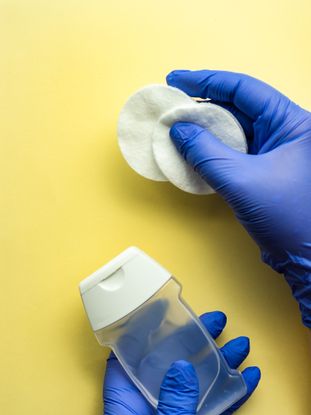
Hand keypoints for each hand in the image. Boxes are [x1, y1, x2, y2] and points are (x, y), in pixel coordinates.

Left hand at [103, 311, 259, 414]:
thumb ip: (172, 406)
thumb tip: (177, 367)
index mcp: (126, 407)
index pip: (127, 357)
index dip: (142, 330)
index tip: (161, 310)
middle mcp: (147, 409)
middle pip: (167, 363)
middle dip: (192, 340)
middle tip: (214, 321)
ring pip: (194, 383)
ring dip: (218, 363)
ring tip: (239, 344)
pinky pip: (211, 409)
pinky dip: (230, 394)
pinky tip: (248, 379)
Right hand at [166, 69, 310, 327]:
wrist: (305, 259)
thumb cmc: (289, 219)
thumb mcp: (241, 181)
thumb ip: (206, 152)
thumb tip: (178, 130)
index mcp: (293, 123)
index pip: (245, 89)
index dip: (207, 81)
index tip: (177, 80)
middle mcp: (286, 131)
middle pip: (238, 107)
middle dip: (202, 106)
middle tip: (171, 106)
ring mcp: (276, 150)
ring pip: (234, 129)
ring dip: (205, 129)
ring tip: (176, 127)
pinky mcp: (265, 168)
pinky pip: (234, 150)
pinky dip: (211, 150)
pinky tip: (191, 149)